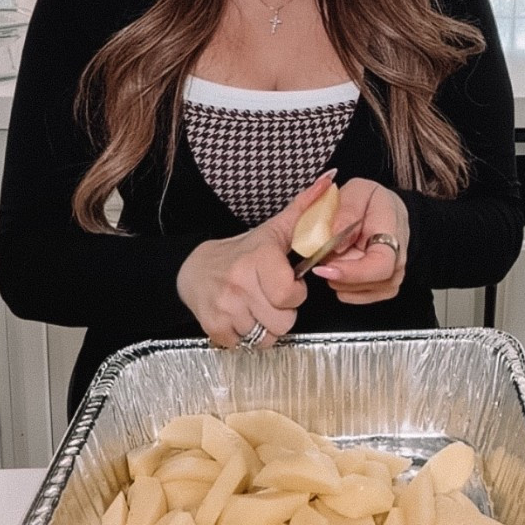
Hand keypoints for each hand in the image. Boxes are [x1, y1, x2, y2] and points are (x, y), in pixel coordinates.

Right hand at [176, 171, 335, 347]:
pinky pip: (245, 345)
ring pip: (266, 337)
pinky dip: (247, 337)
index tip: (288, 283)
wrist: (193, 270)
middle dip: (283, 312)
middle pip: (283, 320)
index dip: (295, 292)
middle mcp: (239, 282)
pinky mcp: (213, 326)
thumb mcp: (272, 230)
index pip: (290, 294)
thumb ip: (304, 209)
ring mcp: (224, 306)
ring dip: (266, 326)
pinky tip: (242, 317)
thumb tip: (330, 179)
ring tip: (257, 307)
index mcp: (258, 258)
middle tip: (271, 297)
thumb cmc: (242, 252)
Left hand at [312, 178, 409, 304]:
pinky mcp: (382, 288)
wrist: (389, 211)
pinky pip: (353, 296)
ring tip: (333, 256)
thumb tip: (335, 242)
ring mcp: (391, 279)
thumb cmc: (372, 201)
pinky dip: (340, 285)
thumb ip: (347, 212)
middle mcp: (398, 263)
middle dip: (336, 274)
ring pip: (356, 293)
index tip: (324, 269)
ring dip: (336, 278)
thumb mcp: (358, 191)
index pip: (380, 266)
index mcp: (393, 236)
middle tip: (321, 256)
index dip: (351, 273)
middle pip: (365, 284)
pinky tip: (338, 267)